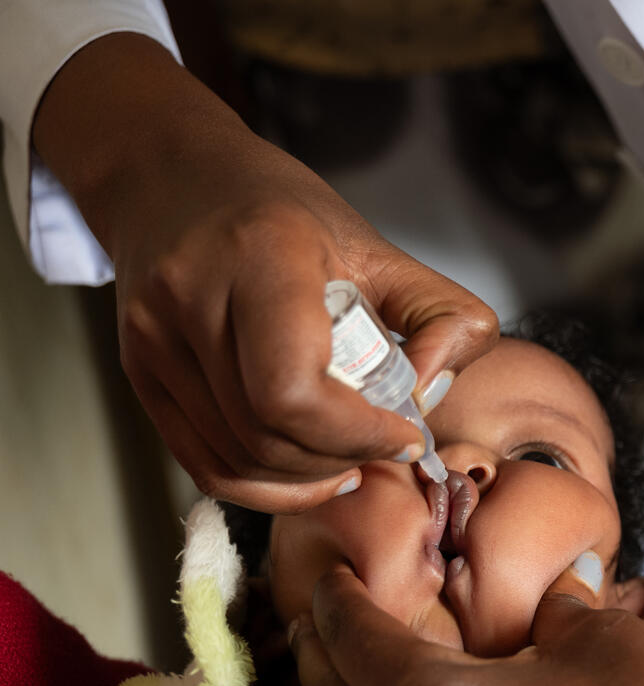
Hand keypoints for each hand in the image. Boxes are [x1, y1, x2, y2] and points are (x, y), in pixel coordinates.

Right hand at [33, 34, 498, 512]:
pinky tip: (307, 469)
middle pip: (266, 434)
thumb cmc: (285, 215)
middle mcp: (192, 295)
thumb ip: (442, 316)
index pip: (293, 391)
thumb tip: (433, 393)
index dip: (357, 434)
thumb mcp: (380, 249)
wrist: (173, 179)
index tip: (403, 433)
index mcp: (262, 254)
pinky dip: (265, 485)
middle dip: (341, 458)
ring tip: (351, 456)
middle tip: (384, 446)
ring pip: (237, 459)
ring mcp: (154, 337)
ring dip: (307, 477)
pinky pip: (204, 463)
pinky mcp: (139, 371)